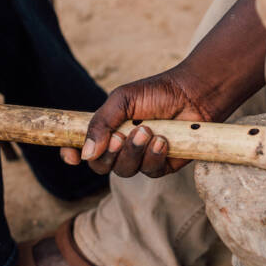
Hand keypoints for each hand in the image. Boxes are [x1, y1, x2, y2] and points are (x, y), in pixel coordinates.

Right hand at [61, 70, 209, 177]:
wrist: (193, 95)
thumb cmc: (157, 92)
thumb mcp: (122, 100)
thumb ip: (101, 123)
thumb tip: (85, 153)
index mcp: (108, 129)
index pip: (82, 147)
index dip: (72, 154)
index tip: (72, 156)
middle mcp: (121, 146)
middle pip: (100, 165)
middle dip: (110, 153)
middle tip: (122, 136)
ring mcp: (141, 157)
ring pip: (124, 171)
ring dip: (133, 152)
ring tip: (148, 132)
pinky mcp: (161, 165)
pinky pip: (149, 172)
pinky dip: (154, 157)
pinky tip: (163, 141)